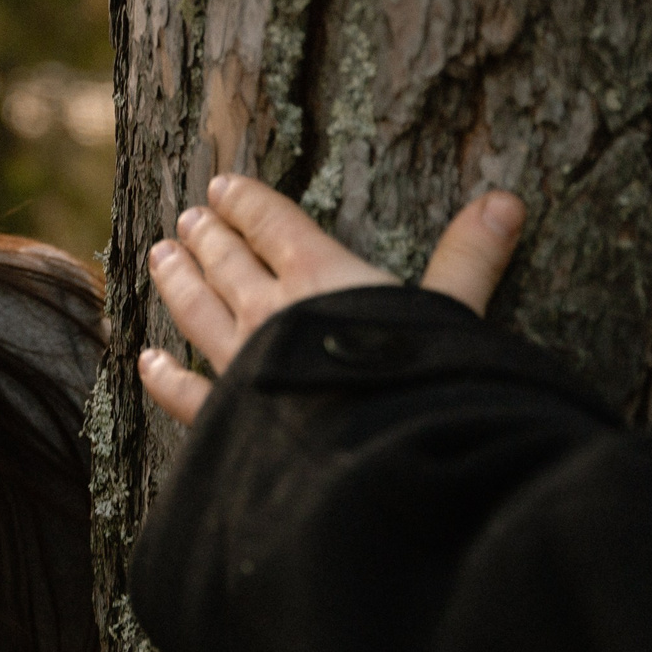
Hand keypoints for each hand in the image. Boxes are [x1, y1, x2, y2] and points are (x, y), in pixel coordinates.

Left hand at [138, 175, 524, 426]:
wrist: (370, 465)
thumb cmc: (416, 386)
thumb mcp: (452, 316)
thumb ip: (470, 260)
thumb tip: (506, 201)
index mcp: (320, 275)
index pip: (274, 225)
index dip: (248, 202)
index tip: (223, 186)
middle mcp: (268, 312)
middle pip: (228, 263)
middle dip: (208, 237)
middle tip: (186, 218)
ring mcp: (240, 367)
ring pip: (197, 313)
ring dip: (177, 283)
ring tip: (157, 256)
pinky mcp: (229, 422)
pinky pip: (188, 394)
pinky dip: (165, 377)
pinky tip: (145, 362)